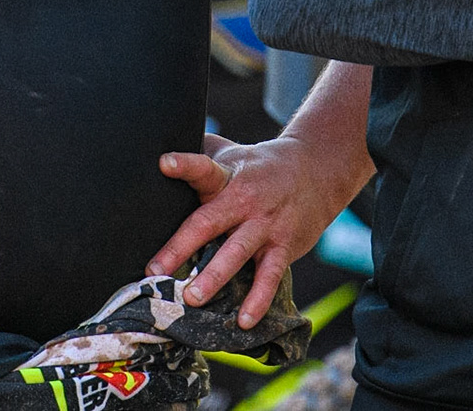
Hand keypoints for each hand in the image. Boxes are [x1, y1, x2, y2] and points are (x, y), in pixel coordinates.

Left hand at [147, 133, 353, 328]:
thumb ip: (198, 152)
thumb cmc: (258, 166)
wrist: (316, 170)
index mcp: (226, 175)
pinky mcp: (284, 245)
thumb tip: (156, 153)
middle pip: (210, 221)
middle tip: (156, 270)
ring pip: (238, 252)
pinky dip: (258, 299)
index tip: (164, 164)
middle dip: (182, 246)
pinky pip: (270, 275)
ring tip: (192, 299)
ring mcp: (265, 224)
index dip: (185, 165)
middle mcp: (244, 199)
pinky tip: (244, 321)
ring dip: (215, 276)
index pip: (203, 167)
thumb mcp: (231, 152)